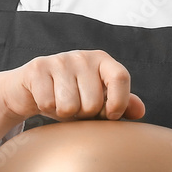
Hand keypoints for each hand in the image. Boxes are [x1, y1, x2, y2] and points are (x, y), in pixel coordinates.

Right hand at [0, 49, 145, 126]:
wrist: (31, 86)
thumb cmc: (71, 94)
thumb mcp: (97, 98)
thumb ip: (120, 103)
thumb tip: (140, 111)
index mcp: (102, 60)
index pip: (120, 78)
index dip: (118, 102)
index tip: (110, 115)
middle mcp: (83, 56)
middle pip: (93, 102)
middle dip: (84, 114)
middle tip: (77, 107)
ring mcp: (60, 60)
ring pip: (70, 107)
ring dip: (65, 113)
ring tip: (62, 103)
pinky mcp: (39, 67)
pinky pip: (48, 104)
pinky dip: (47, 108)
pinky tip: (46, 98)